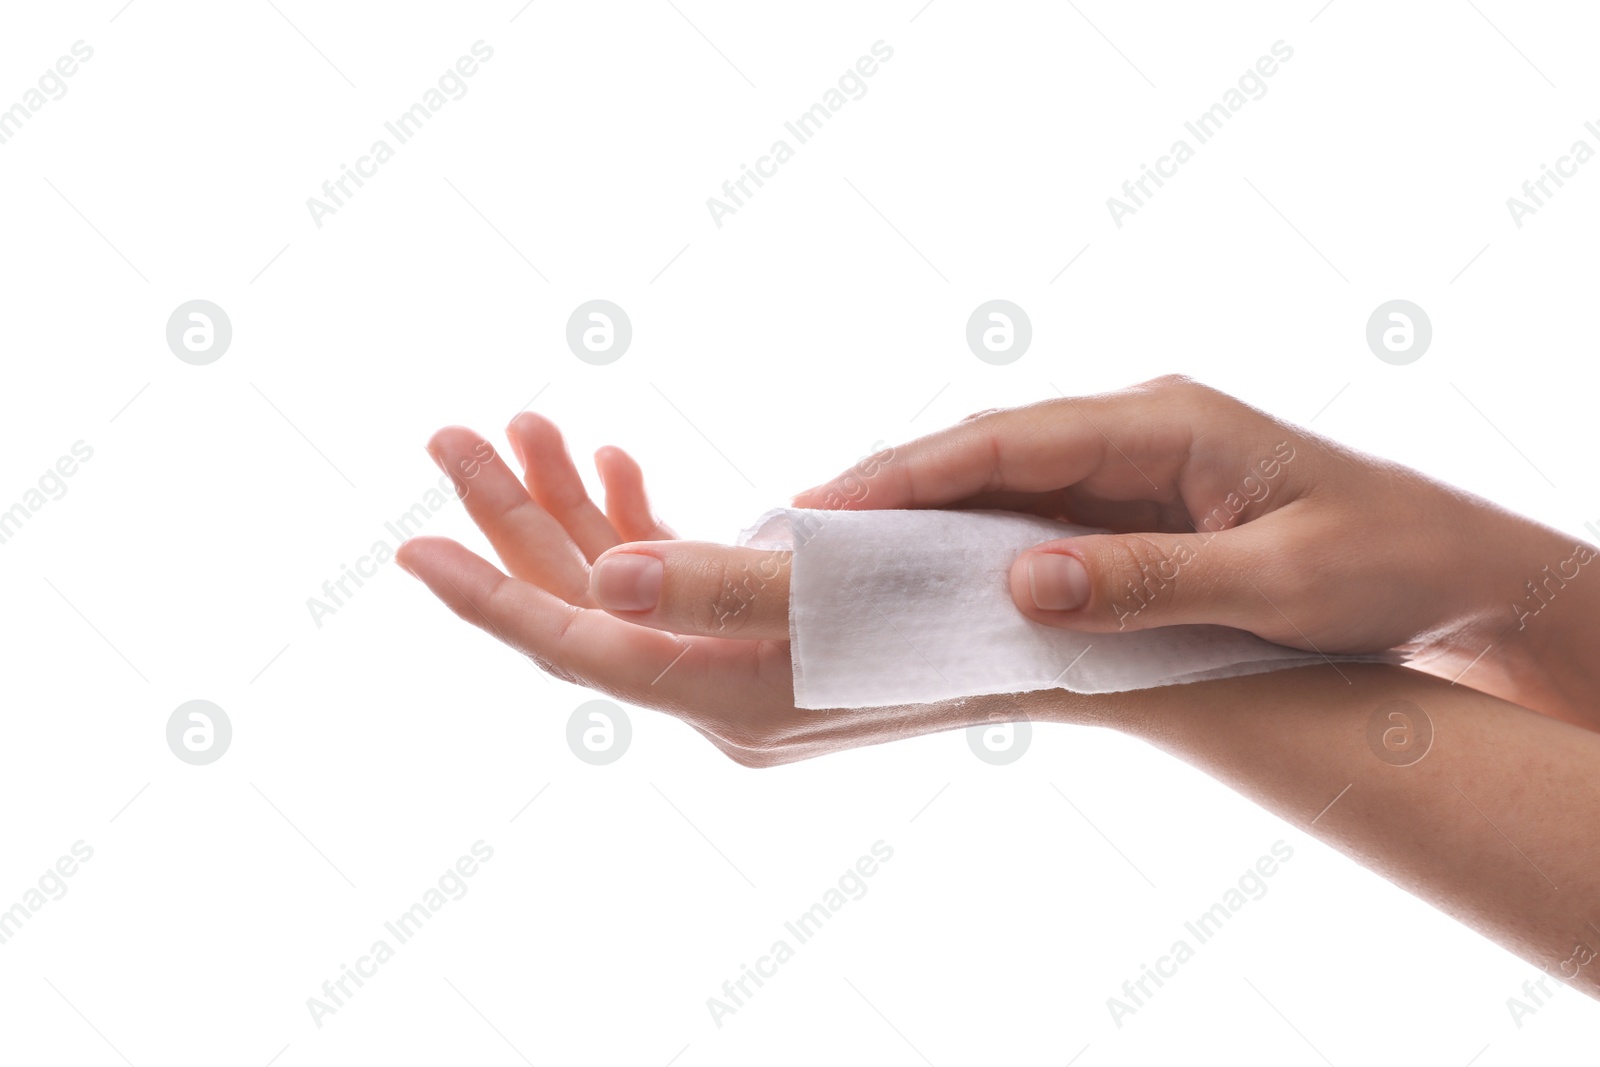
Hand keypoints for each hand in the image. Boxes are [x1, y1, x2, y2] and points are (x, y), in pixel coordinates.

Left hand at [393, 414, 1117, 765]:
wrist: (1071, 635)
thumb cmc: (977, 602)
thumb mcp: (848, 586)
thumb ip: (721, 583)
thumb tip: (603, 573)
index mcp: (730, 697)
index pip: (582, 649)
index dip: (492, 597)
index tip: (407, 548)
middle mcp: (722, 693)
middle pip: (589, 607)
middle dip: (517, 517)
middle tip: (448, 433)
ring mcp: (740, 665)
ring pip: (626, 586)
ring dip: (572, 504)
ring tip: (524, 423)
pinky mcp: (766, 632)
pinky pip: (673, 579)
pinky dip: (640, 516)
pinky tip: (615, 465)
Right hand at [792, 375, 1594, 722]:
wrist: (1455, 571)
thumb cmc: (1384, 564)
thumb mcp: (1277, 581)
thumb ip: (1149, 581)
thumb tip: (1019, 584)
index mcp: (1166, 422)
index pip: (1009, 439)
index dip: (910, 472)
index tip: (824, 503)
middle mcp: (1135, 432)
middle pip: (986, 454)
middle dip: (890, 492)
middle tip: (793, 538)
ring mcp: (1130, 471)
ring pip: (1000, 488)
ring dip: (921, 525)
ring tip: (833, 565)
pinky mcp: (1132, 513)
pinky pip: (1032, 525)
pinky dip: (972, 553)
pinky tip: (923, 587)